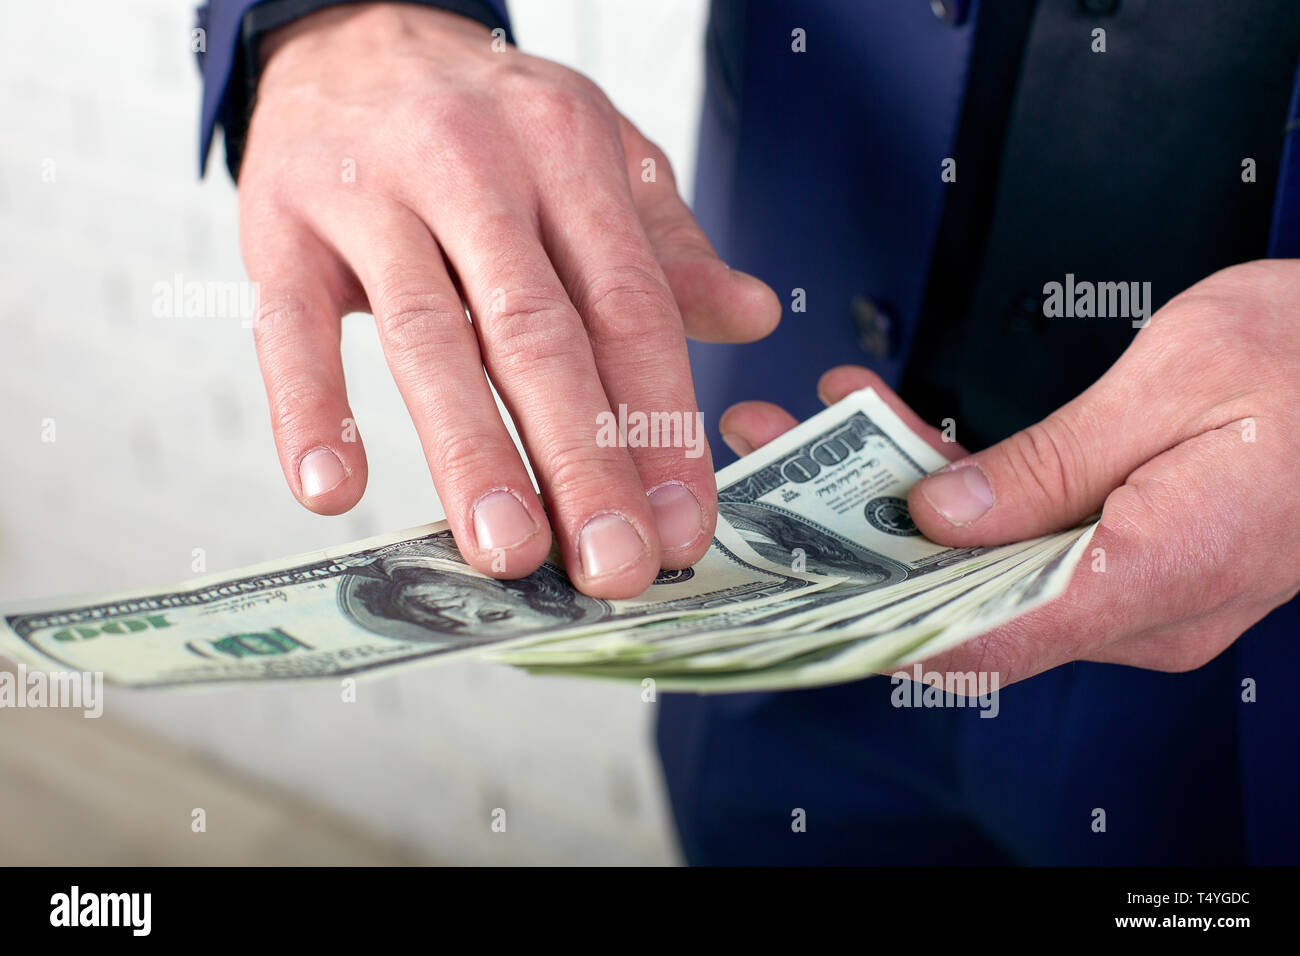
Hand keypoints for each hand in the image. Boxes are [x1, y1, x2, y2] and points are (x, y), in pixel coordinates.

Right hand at [237, 3, 779, 597]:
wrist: (352, 32)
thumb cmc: (487, 117)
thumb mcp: (594, 153)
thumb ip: (666, 246)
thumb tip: (753, 316)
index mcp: (570, 157)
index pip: (630, 308)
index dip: (663, 425)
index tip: (685, 525)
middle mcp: (479, 172)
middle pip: (539, 334)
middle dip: (584, 461)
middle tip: (613, 568)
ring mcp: (375, 197)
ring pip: (430, 336)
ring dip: (470, 453)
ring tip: (506, 552)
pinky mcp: (283, 224)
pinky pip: (293, 323)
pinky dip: (311, 407)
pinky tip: (331, 487)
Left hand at [720, 260, 1299, 685]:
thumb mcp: (1174, 385)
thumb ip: (1048, 464)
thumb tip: (938, 518)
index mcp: (1156, 575)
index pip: (986, 638)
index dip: (876, 617)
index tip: (791, 581)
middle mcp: (1138, 608)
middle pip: (962, 600)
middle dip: (854, 541)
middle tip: (771, 468)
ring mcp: (1129, 589)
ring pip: (977, 566)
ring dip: (889, 507)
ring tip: (809, 430)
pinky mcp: (1120, 556)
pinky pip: (1016, 540)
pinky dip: (950, 494)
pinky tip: (890, 433)